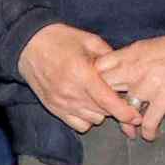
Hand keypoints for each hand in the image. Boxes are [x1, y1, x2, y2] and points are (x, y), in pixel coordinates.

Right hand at [18, 22, 128, 136]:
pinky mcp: (53, 108)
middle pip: (103, 112)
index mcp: (82, 73)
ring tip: (100, 99)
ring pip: (93, 120)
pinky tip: (87, 106)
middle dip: (115, 108)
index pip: (108, 102)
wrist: (27, 45)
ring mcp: (60, 102)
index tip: (136, 117)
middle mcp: (70, 92)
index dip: (125, 112)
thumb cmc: (59, 39)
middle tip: (119, 98)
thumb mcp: (89, 41)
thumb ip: (110, 58)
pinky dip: (86, 119)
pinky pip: (78, 125)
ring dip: (101, 112)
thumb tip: (126, 72)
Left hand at [90, 33, 164, 139]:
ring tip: (128, 130)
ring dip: (125, 123)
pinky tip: (148, 135)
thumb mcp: (144, 46)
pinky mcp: (164, 100)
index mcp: (127, 56)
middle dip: (102, 104)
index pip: (97, 70)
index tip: (92, 91)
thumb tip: (113, 68)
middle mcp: (132, 72)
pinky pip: (149, 121)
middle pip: (105, 91)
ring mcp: (147, 87)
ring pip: (124, 110)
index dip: (91, 81)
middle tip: (105, 115)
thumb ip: (127, 58)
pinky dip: (148, 131)